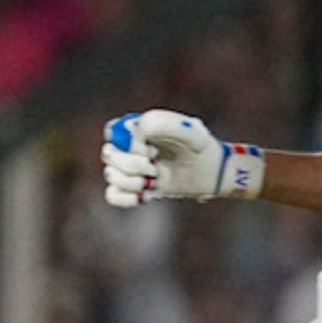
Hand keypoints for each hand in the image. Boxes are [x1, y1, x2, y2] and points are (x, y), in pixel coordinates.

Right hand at [101, 110, 264, 207]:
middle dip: (131, 164)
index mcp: (140, 129)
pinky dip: (126, 198)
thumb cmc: (201, 146)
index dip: (124, 142)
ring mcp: (132, 169)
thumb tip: (134, 142)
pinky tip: (145, 196)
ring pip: (111, 176)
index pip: (113, 131)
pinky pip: (112, 195)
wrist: (213, 170)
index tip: (148, 148)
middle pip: (109, 155)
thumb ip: (162, 124)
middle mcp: (131, 148)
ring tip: (155, 180)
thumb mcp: (190, 131)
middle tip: (154, 166)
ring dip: (132, 181)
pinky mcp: (136, 189)